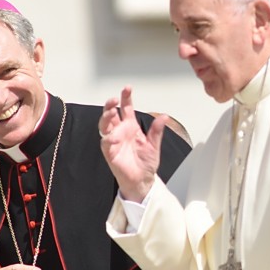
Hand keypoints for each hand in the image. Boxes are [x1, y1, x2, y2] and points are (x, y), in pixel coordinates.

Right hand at [99, 86, 166, 201]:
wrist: (142, 180)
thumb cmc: (145, 163)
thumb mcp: (154, 145)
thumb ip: (157, 131)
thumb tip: (164, 117)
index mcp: (131, 127)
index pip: (126, 109)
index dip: (126, 98)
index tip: (127, 88)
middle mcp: (120, 132)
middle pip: (111, 114)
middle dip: (111, 105)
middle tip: (114, 99)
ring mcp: (114, 141)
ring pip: (104, 125)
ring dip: (106, 117)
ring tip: (111, 111)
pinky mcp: (110, 152)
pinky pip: (105, 143)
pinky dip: (108, 138)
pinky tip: (113, 136)